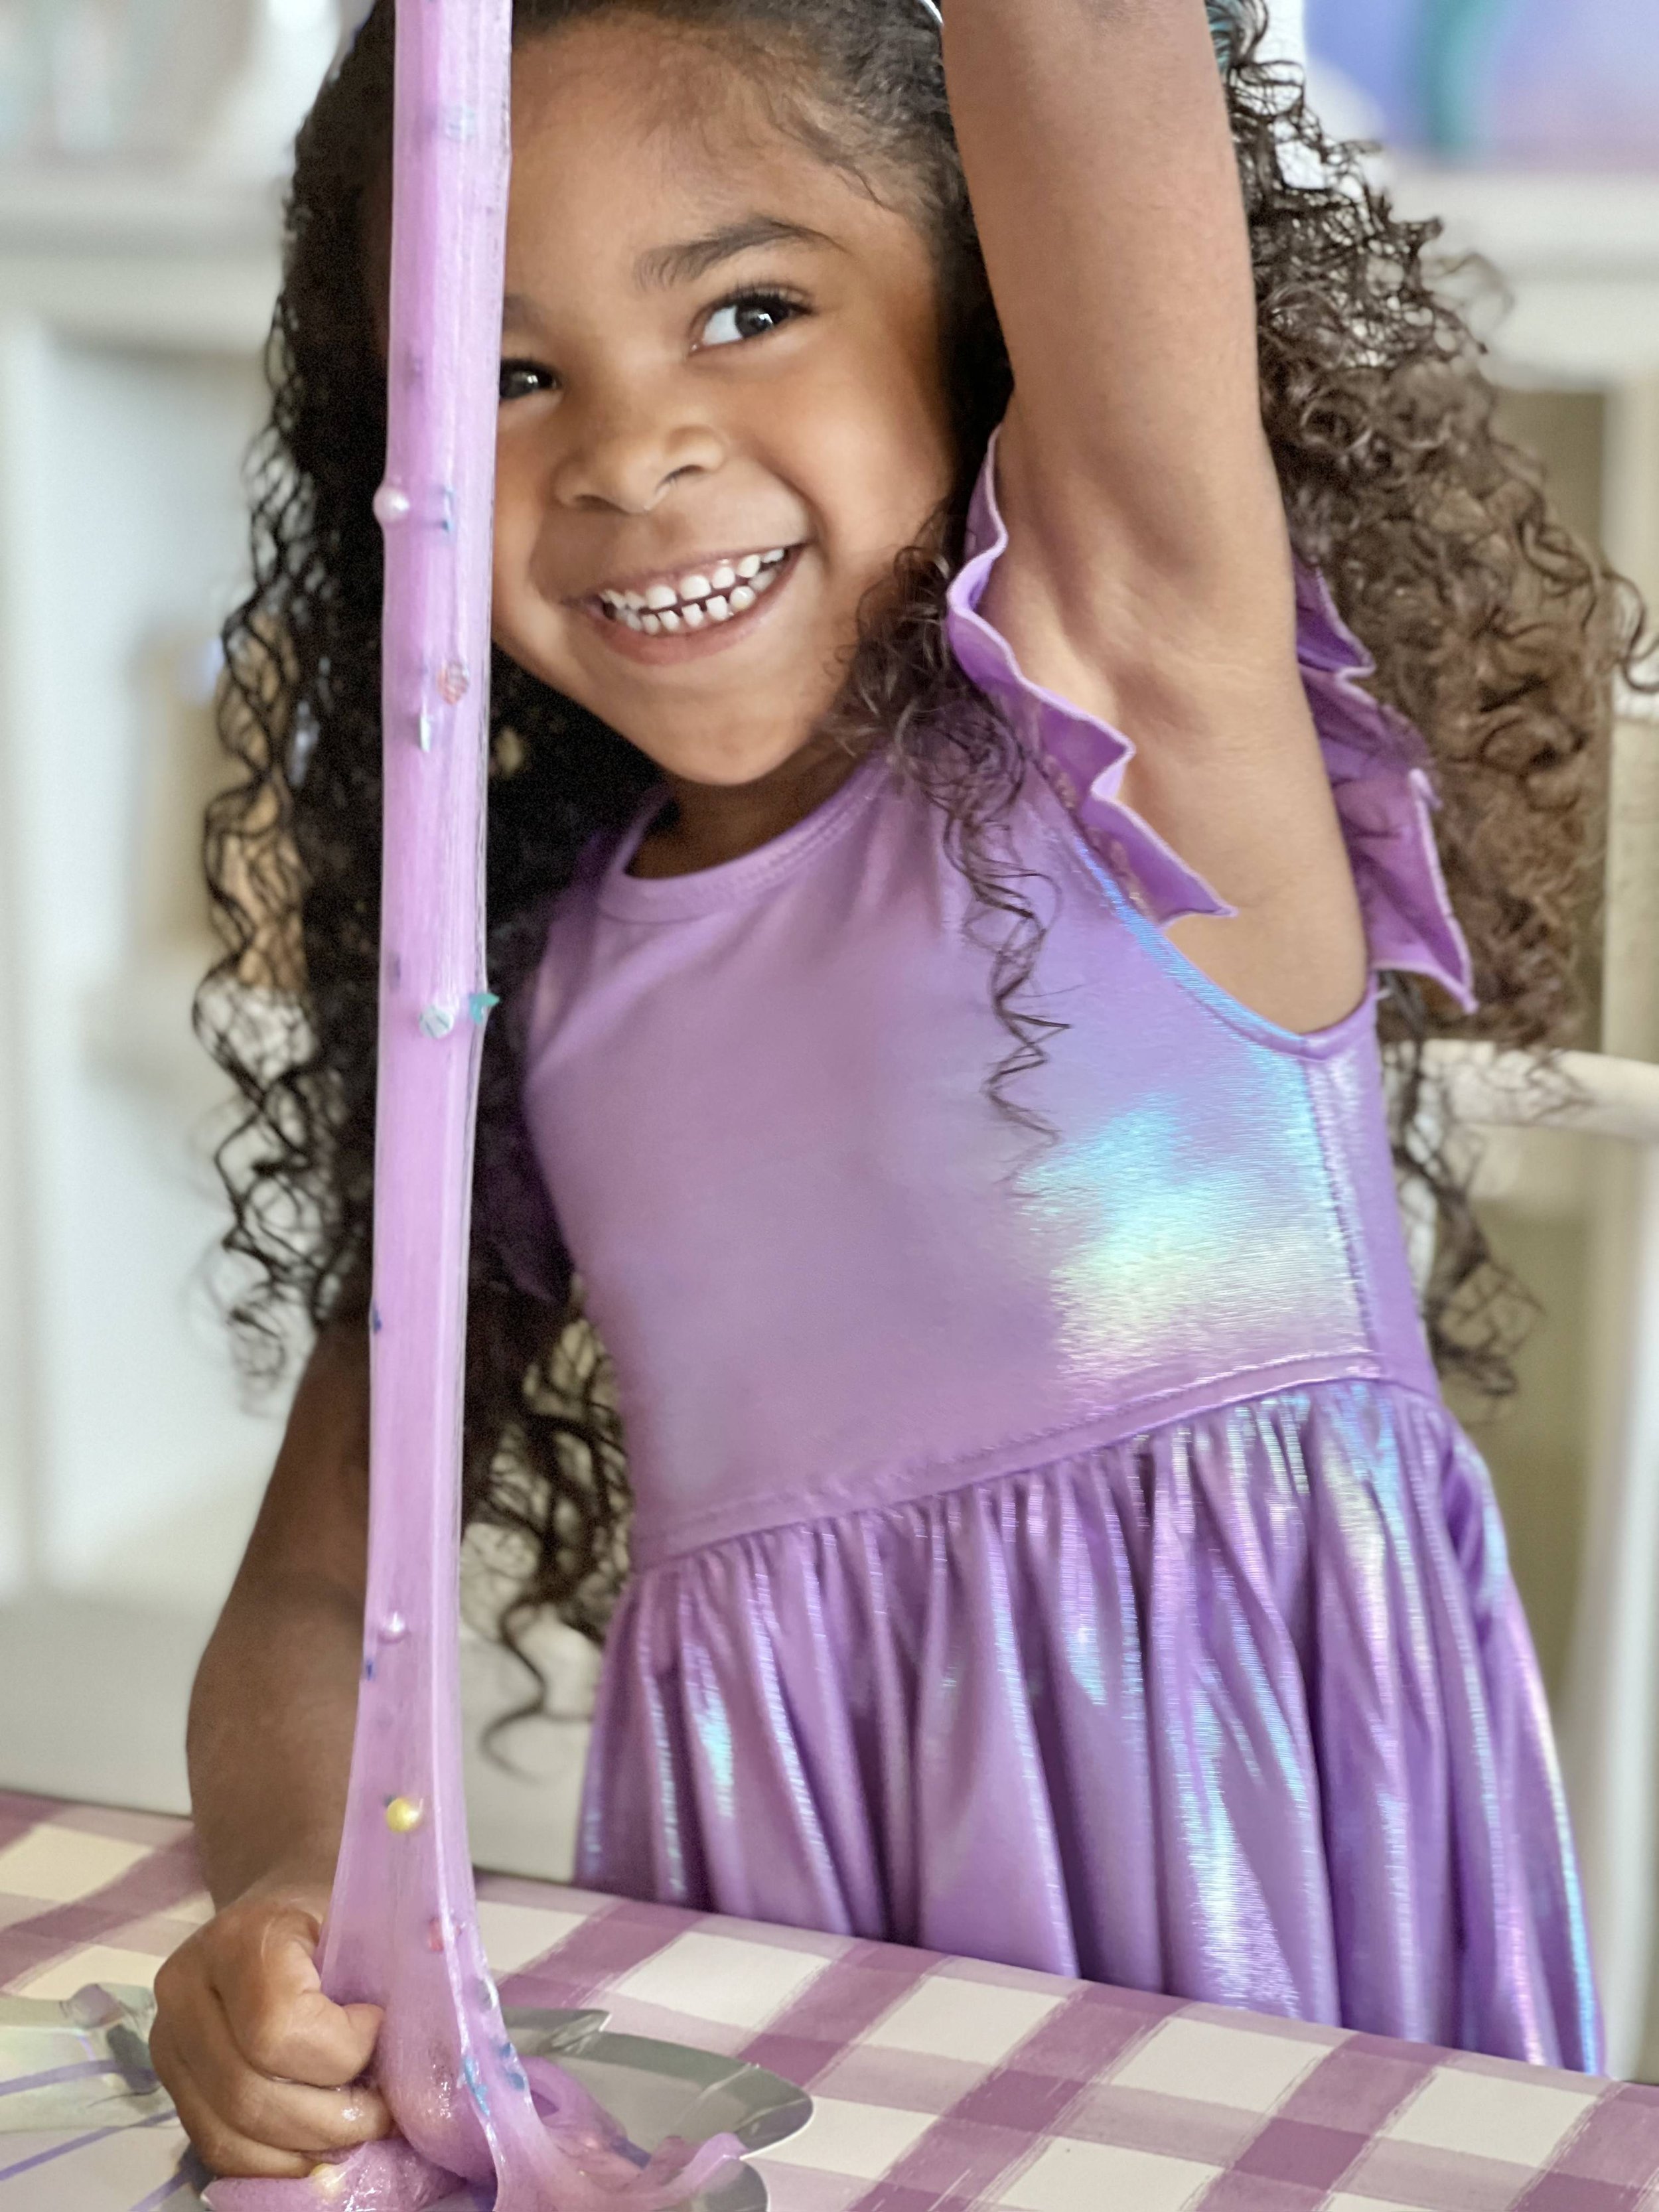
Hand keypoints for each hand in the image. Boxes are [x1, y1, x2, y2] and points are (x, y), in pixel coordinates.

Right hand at [151, 1881, 392, 2177]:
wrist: (278, 1904)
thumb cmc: (335, 1910)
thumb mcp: (370, 1915)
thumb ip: (397, 1971)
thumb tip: (433, 2052)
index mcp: (238, 1938)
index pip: (278, 2028)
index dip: (342, 2050)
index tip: (379, 2027)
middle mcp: (186, 1992)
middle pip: (250, 2096)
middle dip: (331, 2120)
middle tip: (383, 2110)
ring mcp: (170, 2043)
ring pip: (230, 2136)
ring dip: (305, 2150)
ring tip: (356, 2130)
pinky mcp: (174, 2084)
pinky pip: (218, 2150)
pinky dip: (276, 2161)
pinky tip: (320, 2146)